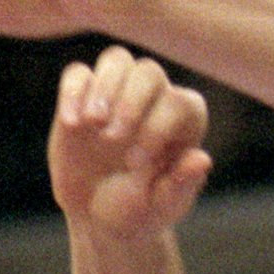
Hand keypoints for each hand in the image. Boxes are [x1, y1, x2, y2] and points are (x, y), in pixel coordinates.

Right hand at [49, 46, 211, 237]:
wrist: (97, 214)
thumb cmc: (139, 210)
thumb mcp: (161, 205)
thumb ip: (181, 184)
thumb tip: (201, 159)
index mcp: (184, 121)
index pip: (177, 103)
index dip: (157, 128)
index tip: (135, 164)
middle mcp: (154, 98)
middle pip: (149, 72)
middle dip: (131, 102)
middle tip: (112, 139)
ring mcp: (117, 93)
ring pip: (117, 60)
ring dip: (104, 87)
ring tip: (91, 123)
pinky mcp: (82, 96)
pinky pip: (77, 74)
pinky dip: (72, 92)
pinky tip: (72, 124)